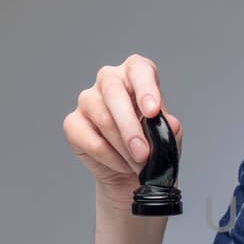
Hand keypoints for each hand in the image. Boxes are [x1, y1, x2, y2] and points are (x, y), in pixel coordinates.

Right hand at [63, 55, 183, 209]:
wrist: (131, 173)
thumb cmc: (151, 146)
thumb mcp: (167, 136)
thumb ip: (169, 127)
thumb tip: (170, 124)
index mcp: (136, 74)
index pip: (139, 69)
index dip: (146, 88)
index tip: (152, 112)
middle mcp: (109, 80)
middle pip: (114, 92)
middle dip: (130, 126)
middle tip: (143, 153)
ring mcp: (88, 100)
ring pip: (103, 119)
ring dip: (124, 148)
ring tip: (138, 164)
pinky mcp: (73, 123)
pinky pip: (90, 139)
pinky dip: (109, 157)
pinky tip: (121, 164)